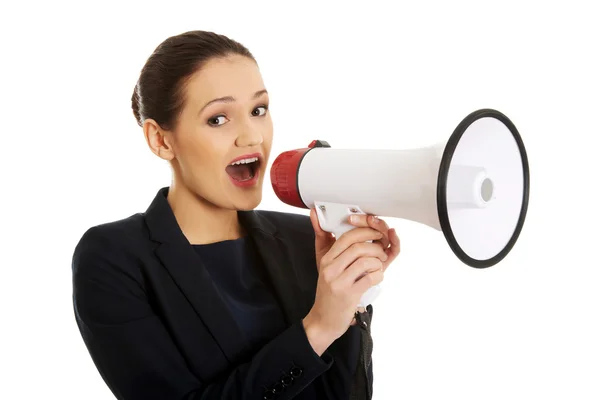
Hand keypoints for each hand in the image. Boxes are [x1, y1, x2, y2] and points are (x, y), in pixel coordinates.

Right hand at [304, 209, 398, 342]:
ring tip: (378, 266)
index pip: (347, 237)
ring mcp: (339, 282)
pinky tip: (376, 278)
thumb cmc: (329, 290)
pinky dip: (378, 276)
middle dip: (376, 247)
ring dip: (378, 262)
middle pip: (358, 247)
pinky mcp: (349, 295)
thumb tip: (315, 212)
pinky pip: (371, 277)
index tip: (375, 235)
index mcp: (326, 259)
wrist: (324, 319)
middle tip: (381, 252)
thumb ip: (323, 239)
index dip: (365, 232)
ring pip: (367, 261)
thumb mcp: (324, 264)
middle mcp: (330, 268)